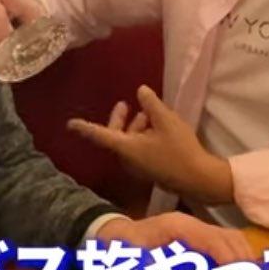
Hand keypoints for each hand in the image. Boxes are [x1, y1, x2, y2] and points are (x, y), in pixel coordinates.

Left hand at [69, 85, 234, 204]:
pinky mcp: (148, 169)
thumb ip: (151, 104)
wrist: (198, 178)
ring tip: (148, 113)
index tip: (70, 124)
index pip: (99, 135)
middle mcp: (128, 159)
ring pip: (127, 142)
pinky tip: (157, 127)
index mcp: (126, 147)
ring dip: (134, 127)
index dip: (85, 127)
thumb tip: (140, 91)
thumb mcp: (166, 120)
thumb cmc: (179, 149)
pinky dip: (141, 136)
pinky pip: (137, 149)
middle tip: (123, 104)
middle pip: (114, 136)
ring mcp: (138, 166)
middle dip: (118, 120)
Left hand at [96, 212, 255, 265]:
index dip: (230, 262)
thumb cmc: (124, 247)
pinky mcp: (198, 236)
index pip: (212, 241)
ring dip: (243, 261)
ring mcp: (196, 228)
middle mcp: (191, 224)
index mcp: (176, 226)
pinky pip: (225, 243)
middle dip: (243, 263)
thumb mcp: (133, 264)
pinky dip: (236, 259)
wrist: (116, 235)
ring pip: (231, 238)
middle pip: (228, 237)